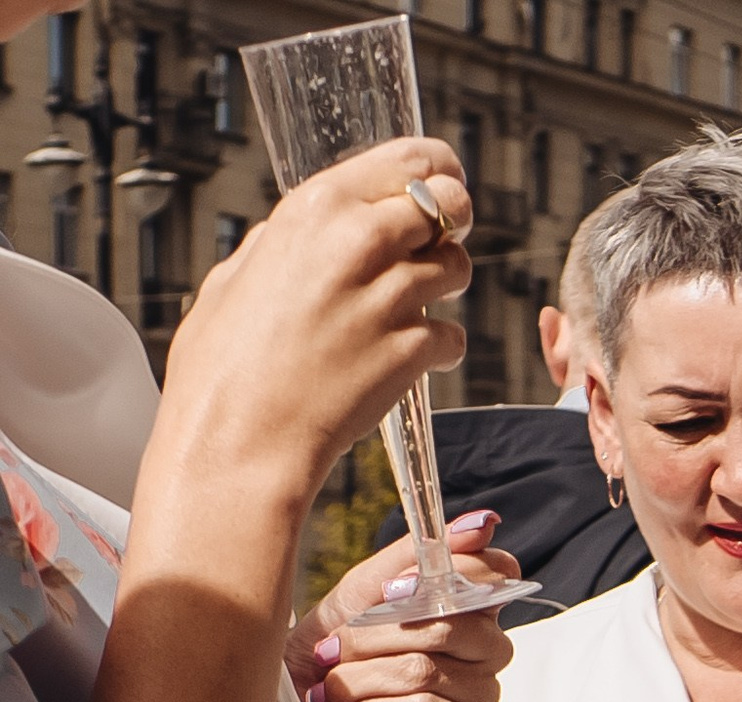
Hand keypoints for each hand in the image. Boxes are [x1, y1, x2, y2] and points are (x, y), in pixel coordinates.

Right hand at [154, 139, 473, 526]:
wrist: (239, 439)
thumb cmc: (224, 367)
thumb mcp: (235, 277)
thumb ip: (278, 246)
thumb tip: (297, 236)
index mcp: (315, 208)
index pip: (406, 161)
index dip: (437, 169)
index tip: (446, 179)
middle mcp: (357, 242)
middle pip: (445, 206)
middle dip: (454, 222)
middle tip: (444, 242)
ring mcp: (388, 298)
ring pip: (457, 268)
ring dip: (448, 284)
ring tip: (419, 304)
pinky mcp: (409, 354)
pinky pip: (452, 337)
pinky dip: (441, 349)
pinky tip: (413, 360)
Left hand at [288, 524, 517, 701]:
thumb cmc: (325, 662)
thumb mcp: (358, 594)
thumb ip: (414, 556)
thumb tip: (482, 524)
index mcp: (464, 606)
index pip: (495, 573)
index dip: (452, 573)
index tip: (394, 589)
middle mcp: (483, 651)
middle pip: (453, 623)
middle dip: (374, 636)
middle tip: (333, 651)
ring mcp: (479, 697)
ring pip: (427, 669)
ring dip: (361, 680)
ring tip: (333, 692)